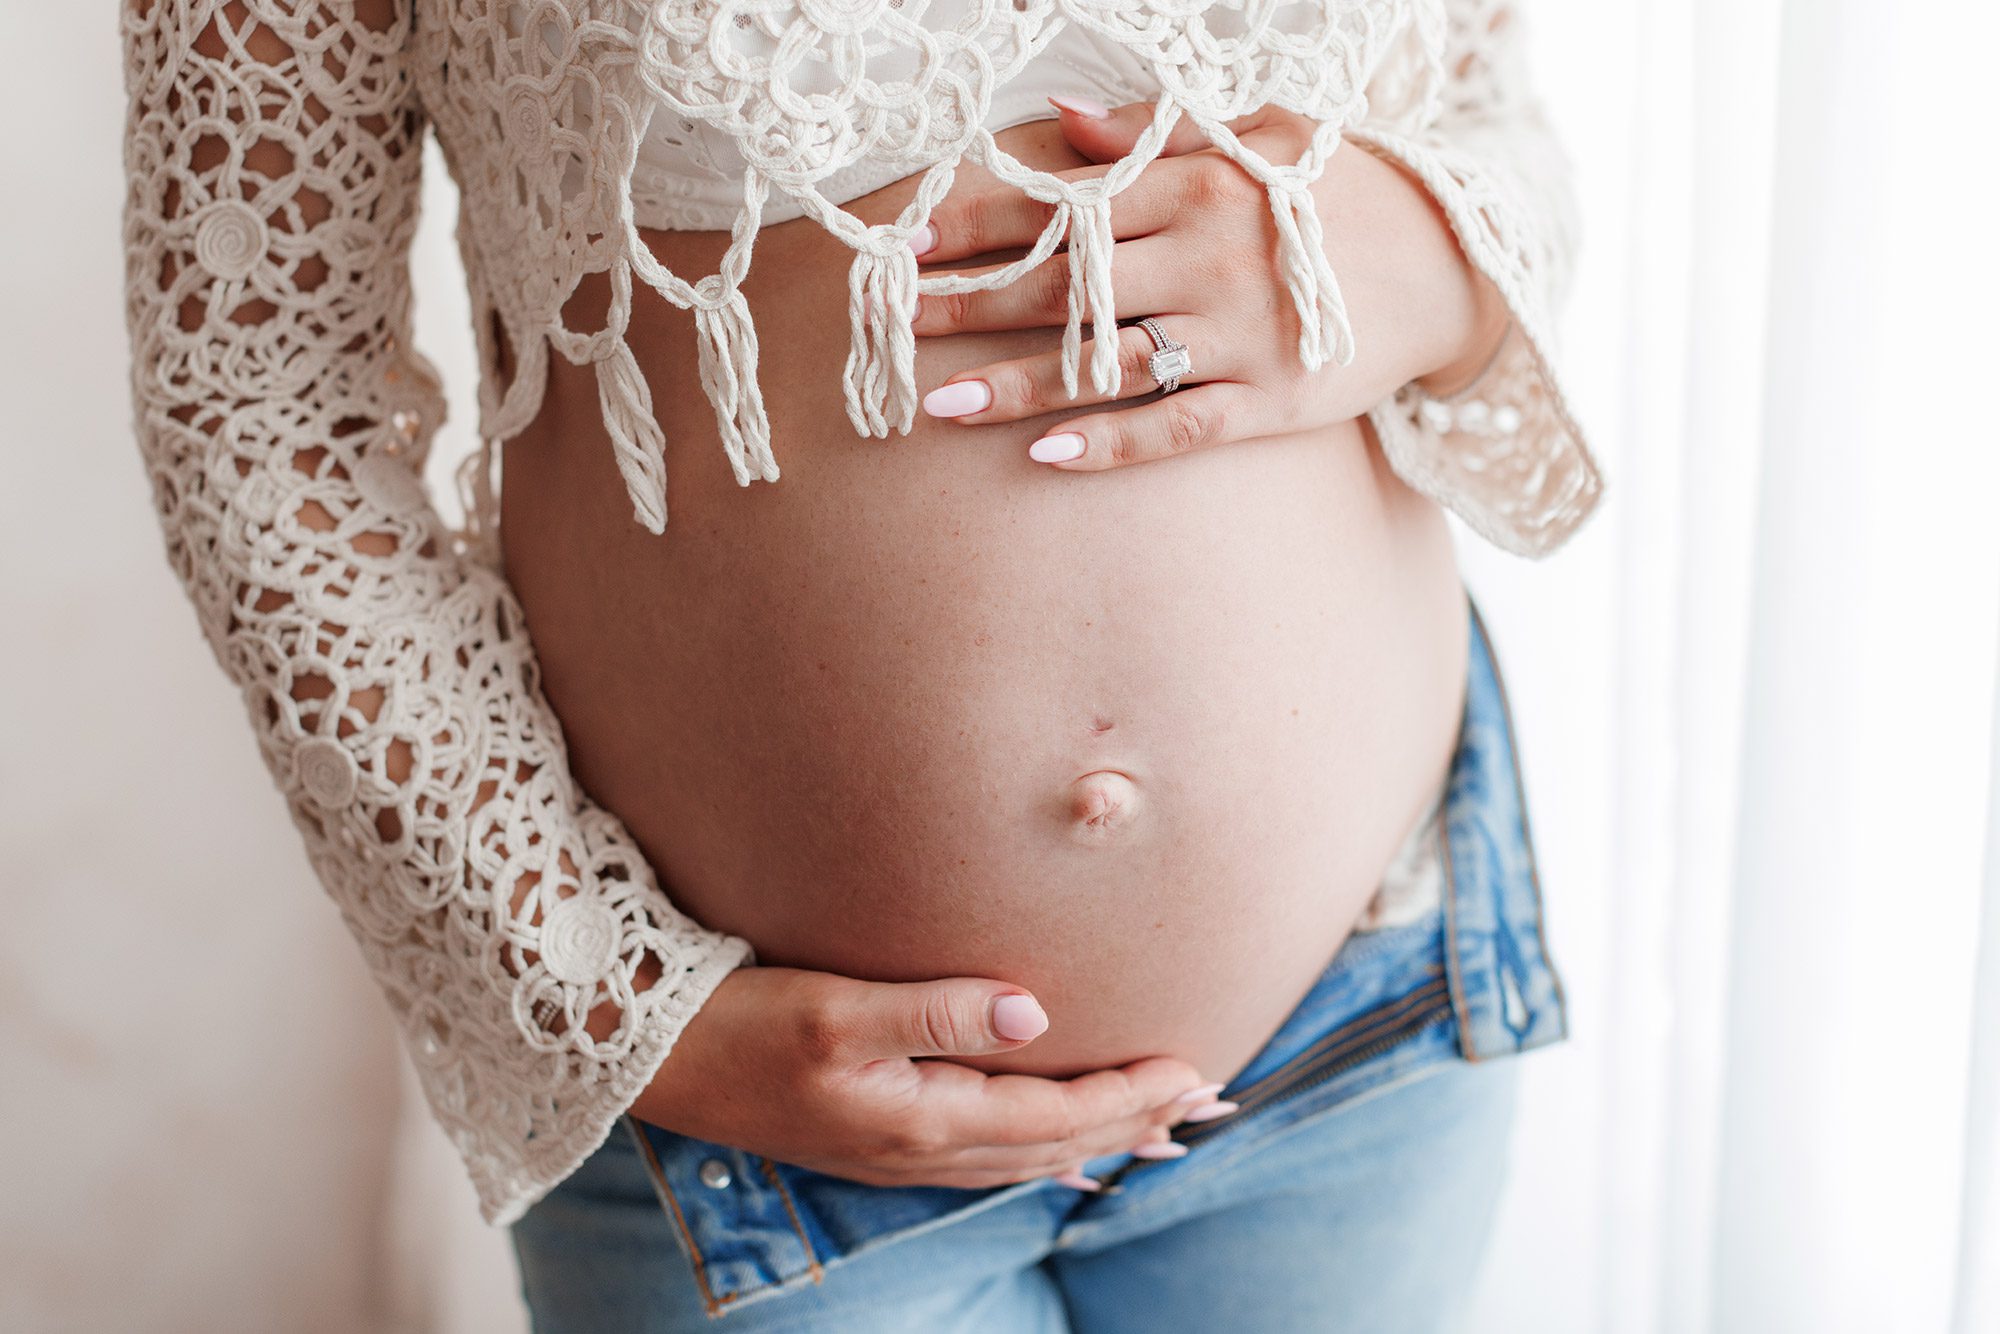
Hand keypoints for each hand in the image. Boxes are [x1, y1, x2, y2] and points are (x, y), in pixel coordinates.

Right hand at [629, 965, 1232, 1190]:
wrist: (659, 1062)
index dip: (1129, 1093)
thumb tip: (1032, 1009)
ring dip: (1098, 1140)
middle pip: (1057, 1143)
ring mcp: (901, 1154)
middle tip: (1208, 1106)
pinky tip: (1057, 1152)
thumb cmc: (743, 1025)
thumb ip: (939, 1010)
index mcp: (923, 1120)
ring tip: (1158, 1131)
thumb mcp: (837, 1009)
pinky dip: (1042, 1150)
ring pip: (1028, 1155)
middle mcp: (923, 1150)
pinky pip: (990, 1156)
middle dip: (1135, 1122)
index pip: (1056, 1114)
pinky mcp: (882, 1140)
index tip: (1193, 1069)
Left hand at [910, 97, 1510, 468]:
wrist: (1448, 263)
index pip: (1062, 206)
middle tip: (889, 325)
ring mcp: (1237, 336)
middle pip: (1067, 286)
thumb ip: (1150, 132)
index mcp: (1194, 186)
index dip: (978, 224)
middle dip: (972, 302)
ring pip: (1108, 364)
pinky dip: (1112, 443)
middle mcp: (1208, 258)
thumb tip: (1056, 119)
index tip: (905, 242)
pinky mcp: (1267, 402)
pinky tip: (1045, 457)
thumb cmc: (1332, 192)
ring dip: (1020, 383)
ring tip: (942, 403)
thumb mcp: (1252, 137)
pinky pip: (1176, 428)